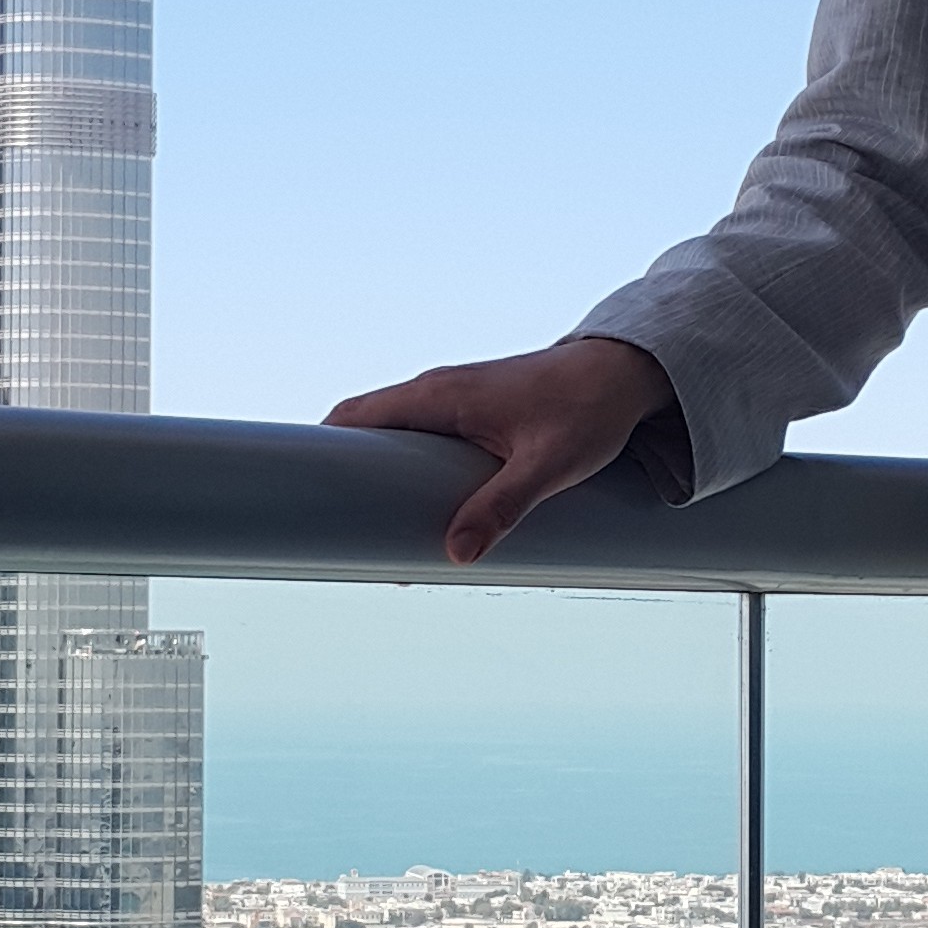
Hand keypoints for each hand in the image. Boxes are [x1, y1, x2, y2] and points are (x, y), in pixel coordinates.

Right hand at [324, 336, 677, 566]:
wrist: (625, 374)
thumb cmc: (587, 410)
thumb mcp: (545, 466)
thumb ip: (502, 507)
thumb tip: (456, 554)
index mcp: (438, 395)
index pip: (354, 417)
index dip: (320, 451)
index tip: (302, 495)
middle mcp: (437, 392)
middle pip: (366, 433)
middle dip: (346, 479)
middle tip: (339, 535)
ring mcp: (455, 401)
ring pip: (395, 439)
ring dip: (380, 479)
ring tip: (378, 537)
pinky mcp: (475, 414)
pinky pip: (423, 442)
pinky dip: (410, 473)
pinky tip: (423, 513)